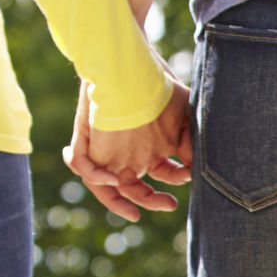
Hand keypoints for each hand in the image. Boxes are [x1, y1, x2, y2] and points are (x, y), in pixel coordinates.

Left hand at [65, 82, 191, 220]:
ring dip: (117, 202)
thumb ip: (192, 140)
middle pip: (134, 187)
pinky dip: (95, 178)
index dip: (174, 180)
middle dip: (151, 200)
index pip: (161, 174)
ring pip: (105, 186)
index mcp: (150, 147)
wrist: (126, 63)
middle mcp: (127, 152)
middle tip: (170, 205)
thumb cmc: (157, 83)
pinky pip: (84, 168)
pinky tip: (111, 180)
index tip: (187, 174)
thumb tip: (192, 166)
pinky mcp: (88, 140)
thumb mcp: (184, 113)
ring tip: (133, 214)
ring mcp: (106, 149)